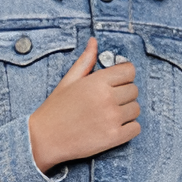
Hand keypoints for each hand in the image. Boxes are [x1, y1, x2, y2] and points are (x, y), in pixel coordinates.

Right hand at [29, 37, 140, 172]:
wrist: (44, 139)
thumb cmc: (55, 110)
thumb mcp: (68, 81)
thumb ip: (85, 61)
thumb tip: (93, 42)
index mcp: (97, 82)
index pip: (129, 71)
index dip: (123, 76)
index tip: (116, 82)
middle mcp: (107, 98)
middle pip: (134, 90)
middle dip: (124, 94)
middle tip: (109, 101)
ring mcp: (112, 118)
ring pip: (136, 109)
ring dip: (127, 111)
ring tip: (109, 114)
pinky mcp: (114, 137)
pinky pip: (136, 128)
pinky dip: (129, 128)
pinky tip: (114, 126)